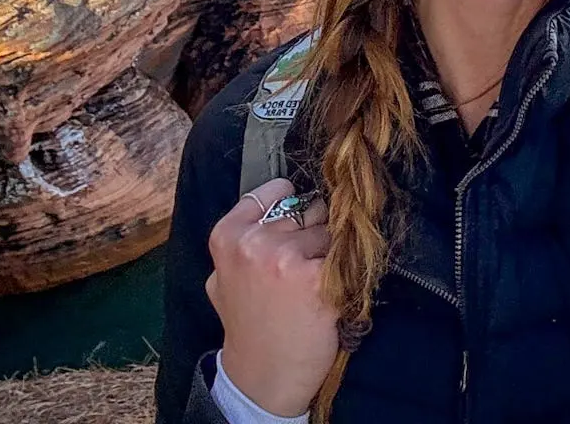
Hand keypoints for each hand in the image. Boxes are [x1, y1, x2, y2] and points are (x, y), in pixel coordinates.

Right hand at [206, 177, 338, 416]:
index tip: (294, 225)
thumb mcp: (222, 278)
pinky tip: (330, 292)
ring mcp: (285, 258)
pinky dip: (347, 270)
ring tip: (313, 284)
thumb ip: (241, 239)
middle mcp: (254, 242)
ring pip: (331, 231)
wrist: (263, 378)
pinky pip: (347, 254)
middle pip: (308, 210)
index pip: (275, 191)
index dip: (291, 205)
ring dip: (331, 253)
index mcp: (227, 236)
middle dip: (312, 232)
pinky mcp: (317, 278)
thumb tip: (277, 200)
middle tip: (301, 269)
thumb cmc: (248, 326)